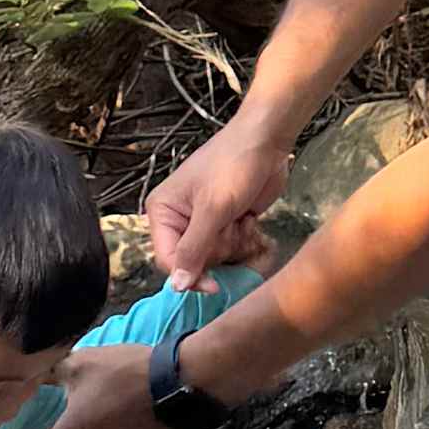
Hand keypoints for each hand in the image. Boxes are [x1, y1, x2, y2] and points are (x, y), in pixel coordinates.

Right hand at [146, 104, 299, 287]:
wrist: (266, 142)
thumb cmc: (234, 166)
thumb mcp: (212, 209)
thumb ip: (194, 249)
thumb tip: (176, 287)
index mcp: (162, 211)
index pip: (167, 259)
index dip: (189, 276)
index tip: (214, 286)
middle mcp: (177, 219)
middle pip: (192, 261)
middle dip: (216, 249)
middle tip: (230, 226)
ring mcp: (202, 221)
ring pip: (213, 257)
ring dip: (232, 243)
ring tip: (240, 218)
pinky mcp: (224, 222)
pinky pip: (229, 248)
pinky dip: (241, 238)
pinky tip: (248, 219)